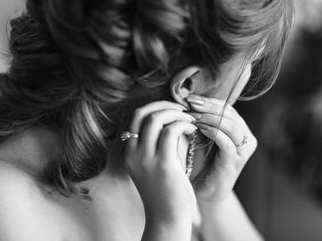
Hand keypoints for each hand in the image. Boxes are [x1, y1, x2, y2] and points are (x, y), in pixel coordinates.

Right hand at [123, 101, 197, 223]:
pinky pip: (171, 131)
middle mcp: (132, 153)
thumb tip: (169, 121)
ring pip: (156, 118)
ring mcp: (145, 158)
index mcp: (129, 152)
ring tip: (189, 118)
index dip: (156, 106)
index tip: (173, 108)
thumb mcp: (152, 165)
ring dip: (176, 113)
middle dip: (165, 104)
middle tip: (182, 108)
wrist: (167, 218)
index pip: (136, 117)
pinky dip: (184, 124)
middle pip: (143, 113)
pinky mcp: (163, 164)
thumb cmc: (164, 191)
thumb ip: (155, 144)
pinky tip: (192, 129)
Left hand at [186, 94, 257, 205]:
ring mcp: (243, 150)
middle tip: (190, 102)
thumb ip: (200, 118)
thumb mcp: (200, 135)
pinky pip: (227, 142)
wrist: (202, 192)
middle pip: (230, 114)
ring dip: (210, 117)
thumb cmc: (199, 162)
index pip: (227, 108)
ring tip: (193, 115)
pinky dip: (213, 132)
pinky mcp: (236, 162)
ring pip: (231, 125)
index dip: (209, 101)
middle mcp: (246, 138)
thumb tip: (186, 96)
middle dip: (209, 106)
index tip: (190, 97)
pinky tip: (199, 128)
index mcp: (239, 129)